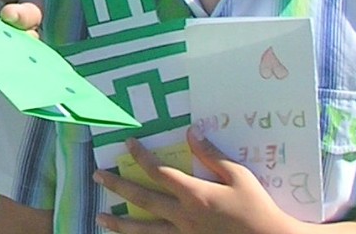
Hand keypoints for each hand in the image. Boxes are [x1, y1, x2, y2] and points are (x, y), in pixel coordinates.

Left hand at [92, 130, 298, 233]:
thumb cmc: (258, 208)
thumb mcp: (239, 176)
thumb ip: (212, 155)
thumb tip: (191, 132)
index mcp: (194, 194)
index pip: (159, 172)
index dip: (141, 156)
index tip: (128, 144)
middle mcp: (183, 216)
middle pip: (142, 200)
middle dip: (117, 187)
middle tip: (97, 176)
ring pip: (144, 229)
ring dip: (120, 223)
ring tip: (99, 217)